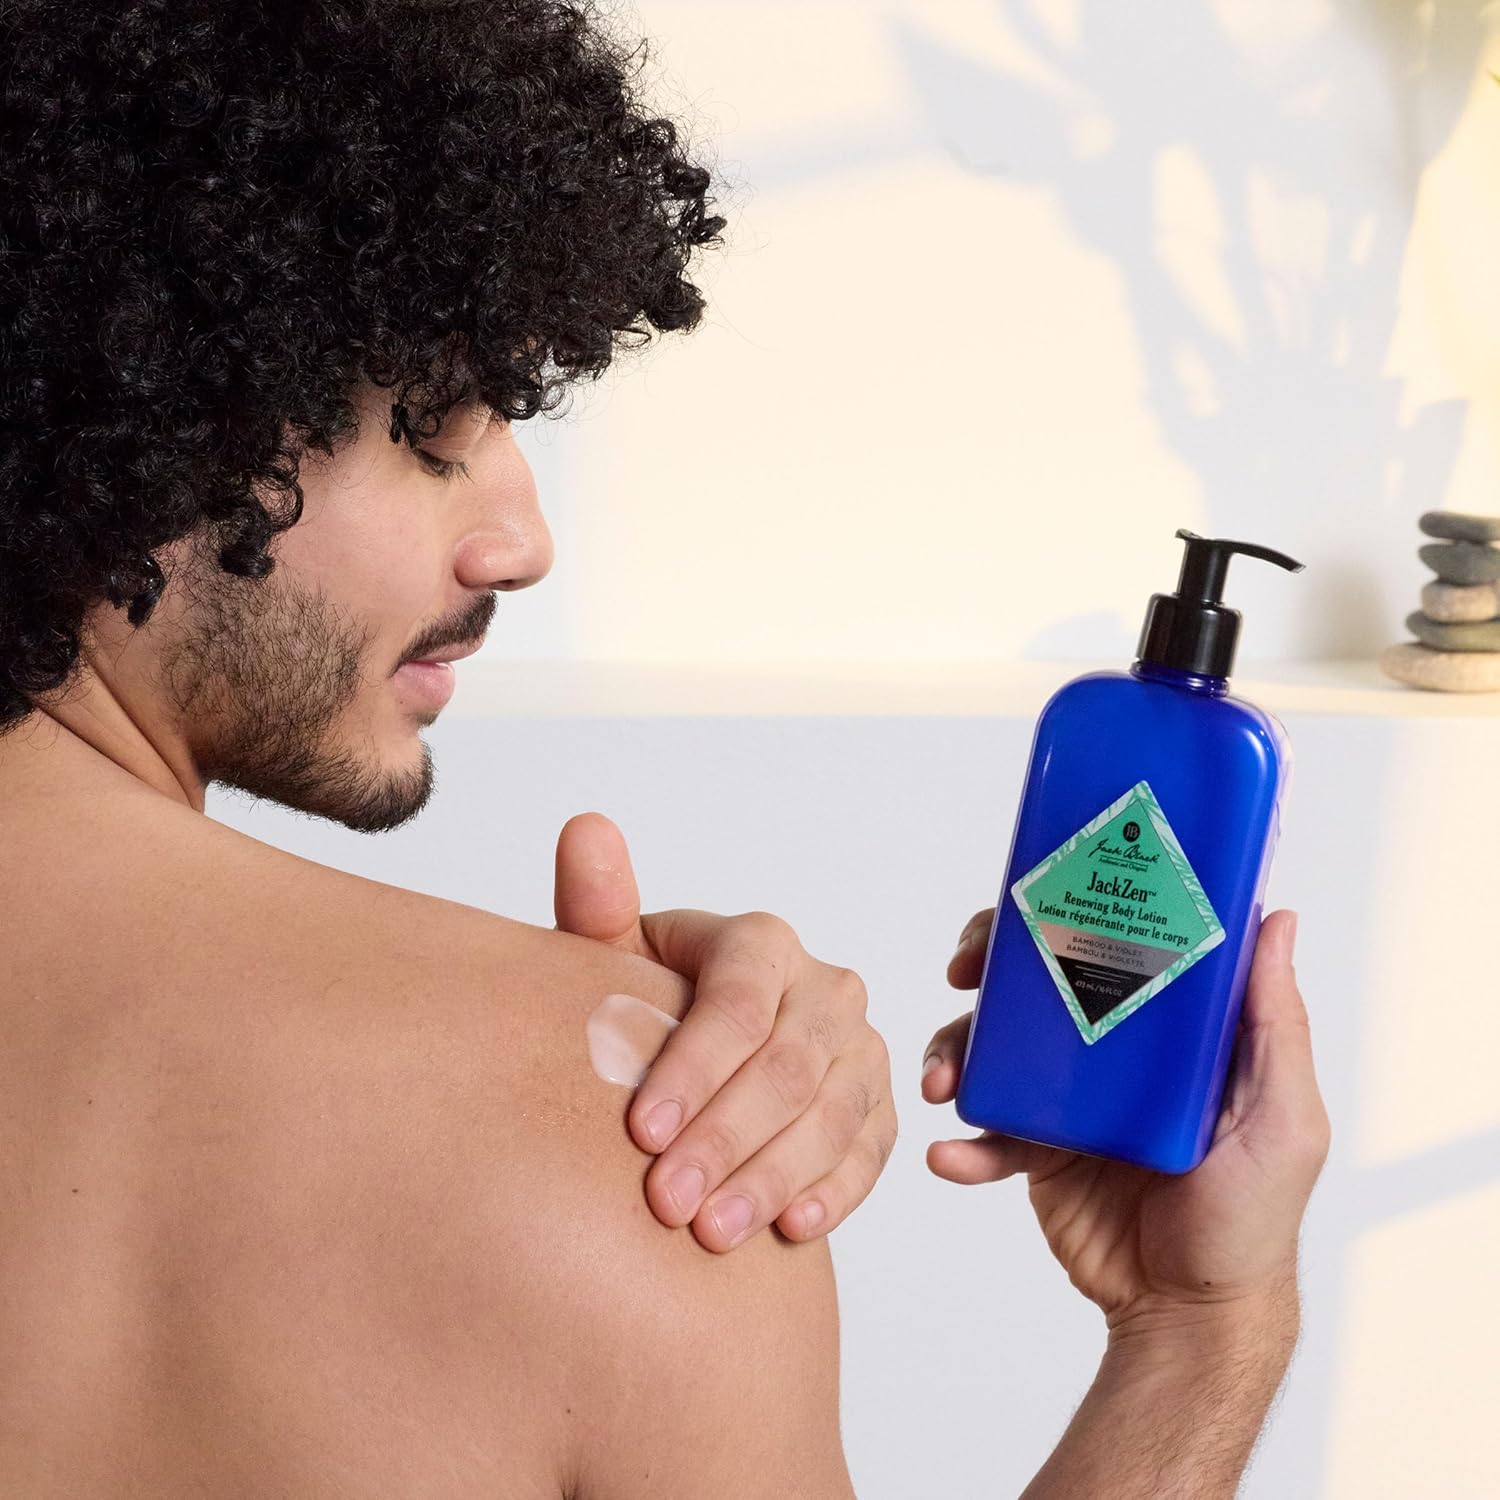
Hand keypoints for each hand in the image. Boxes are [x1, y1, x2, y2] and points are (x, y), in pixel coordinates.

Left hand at [554, 811, 896, 1253]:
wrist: (696, 1064)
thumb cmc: (645, 1005)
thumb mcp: (614, 958)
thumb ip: (597, 903)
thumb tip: (584, 827)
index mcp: (761, 942)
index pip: (738, 1002)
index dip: (694, 1067)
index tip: (641, 1130)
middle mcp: (825, 987)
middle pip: (788, 1066)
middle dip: (725, 1137)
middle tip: (667, 1202)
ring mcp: (860, 1049)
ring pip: (834, 1113)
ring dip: (774, 1176)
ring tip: (712, 1231)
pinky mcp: (879, 1107)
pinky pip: (871, 1151)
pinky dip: (835, 1192)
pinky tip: (789, 1230)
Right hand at [923, 906, 1329, 1336]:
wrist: (1192, 1314)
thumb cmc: (1255, 1219)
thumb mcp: (1283, 1118)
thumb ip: (1276, 1024)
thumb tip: (1276, 921)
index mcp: (1168, 1031)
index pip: (1111, 945)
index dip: (1062, 913)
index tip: (1027, 905)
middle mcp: (1114, 1052)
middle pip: (1038, 984)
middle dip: (987, 969)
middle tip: (963, 973)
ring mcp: (1071, 1100)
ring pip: (997, 1049)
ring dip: (955, 1050)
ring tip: (942, 1081)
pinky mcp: (1040, 1153)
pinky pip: (988, 1133)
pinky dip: (961, 1141)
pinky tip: (947, 1152)